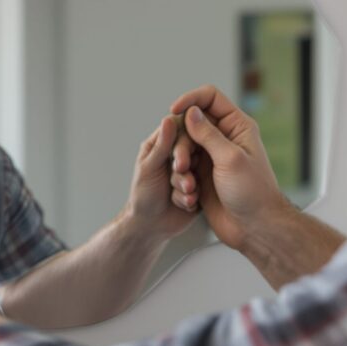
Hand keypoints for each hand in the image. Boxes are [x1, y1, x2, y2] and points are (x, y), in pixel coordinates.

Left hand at [124, 116, 197, 239]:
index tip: (184, 154)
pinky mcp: (199, 187)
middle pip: (193, 149)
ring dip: (189, 184)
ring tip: (182, 194)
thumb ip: (161, 146)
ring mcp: (190, 171)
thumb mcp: (149, 168)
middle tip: (182, 174)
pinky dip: (192, 197)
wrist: (151, 226)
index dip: (185, 140)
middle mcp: (177, 156)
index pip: (179, 130)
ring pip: (199, 169)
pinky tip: (182, 204)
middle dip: (186, 168)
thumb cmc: (143, 195)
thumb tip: (169, 119)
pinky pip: (203, 187)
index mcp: (161, 145)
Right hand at [169, 85, 292, 252]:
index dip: (190, 99)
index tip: (173, 111)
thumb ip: (208, 134)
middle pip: (191, 122)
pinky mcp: (202, 173)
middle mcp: (224, 138)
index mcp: (237, 126)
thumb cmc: (252, 193)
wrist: (255, 228)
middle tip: (182, 164)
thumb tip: (191, 112)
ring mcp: (212, 156)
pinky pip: (183, 165)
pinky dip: (180, 176)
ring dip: (180, 161)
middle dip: (181, 140)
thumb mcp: (230, 159)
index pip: (210, 98)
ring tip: (187, 183)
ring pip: (184, 145)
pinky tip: (188, 192)